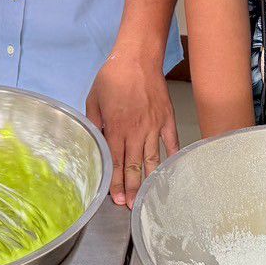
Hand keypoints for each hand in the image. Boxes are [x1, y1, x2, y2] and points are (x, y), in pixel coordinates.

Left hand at [86, 50, 179, 207]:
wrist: (137, 58)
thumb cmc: (112, 77)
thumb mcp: (93, 100)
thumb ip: (94, 123)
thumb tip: (94, 142)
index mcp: (116, 128)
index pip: (115, 162)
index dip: (116, 183)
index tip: (117, 199)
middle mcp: (135, 131)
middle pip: (133, 165)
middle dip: (132, 188)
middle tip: (131, 206)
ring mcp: (153, 126)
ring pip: (151, 159)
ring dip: (149, 179)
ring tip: (148, 197)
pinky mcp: (166, 118)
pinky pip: (171, 142)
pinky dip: (172, 157)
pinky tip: (171, 172)